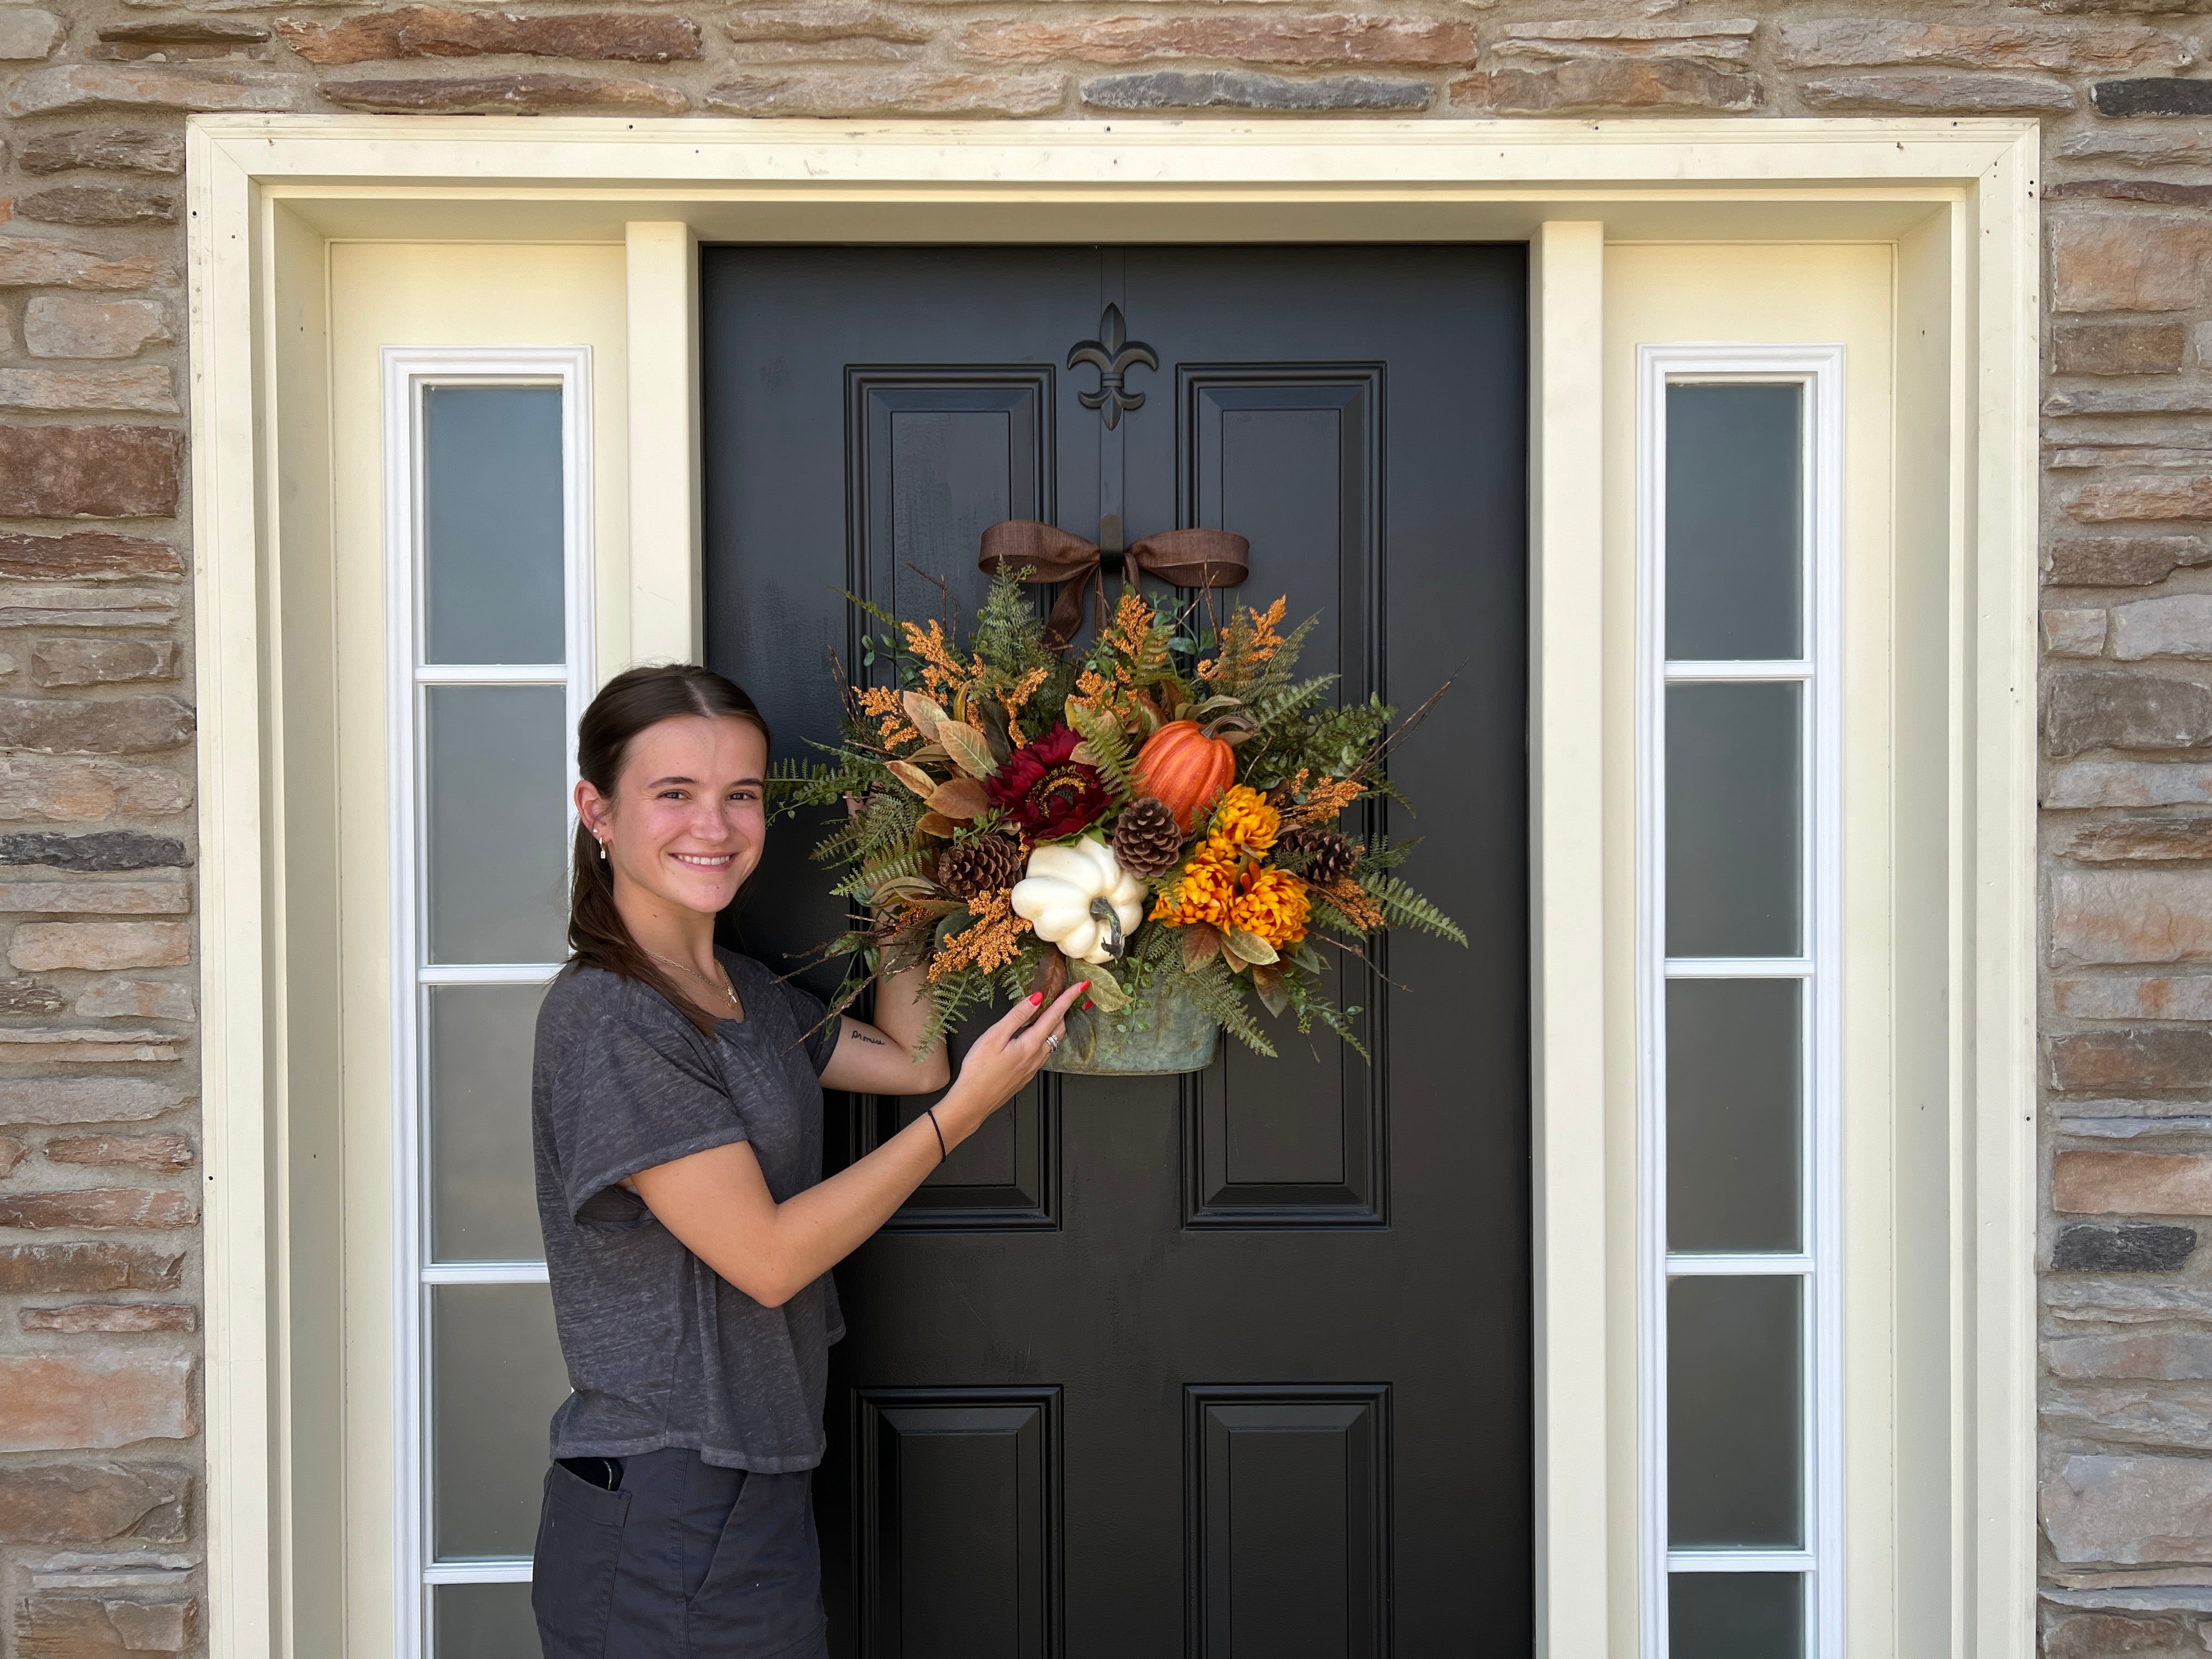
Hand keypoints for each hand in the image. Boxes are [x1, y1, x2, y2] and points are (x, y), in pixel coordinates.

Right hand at [937, 977, 1089, 1132]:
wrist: (973, 1102)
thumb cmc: (979, 1071)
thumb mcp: (994, 1036)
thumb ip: (1017, 1016)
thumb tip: (1036, 999)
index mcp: (1031, 1044)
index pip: (1055, 1015)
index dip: (1069, 998)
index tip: (1081, 986)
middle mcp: (1037, 1057)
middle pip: (1059, 1029)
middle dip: (1065, 1011)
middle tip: (1067, 996)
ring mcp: (1033, 1068)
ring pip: (1053, 1042)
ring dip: (1056, 1025)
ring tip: (1051, 1012)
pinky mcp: (1027, 1075)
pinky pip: (1044, 1053)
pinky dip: (1046, 1039)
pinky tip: (1034, 1036)